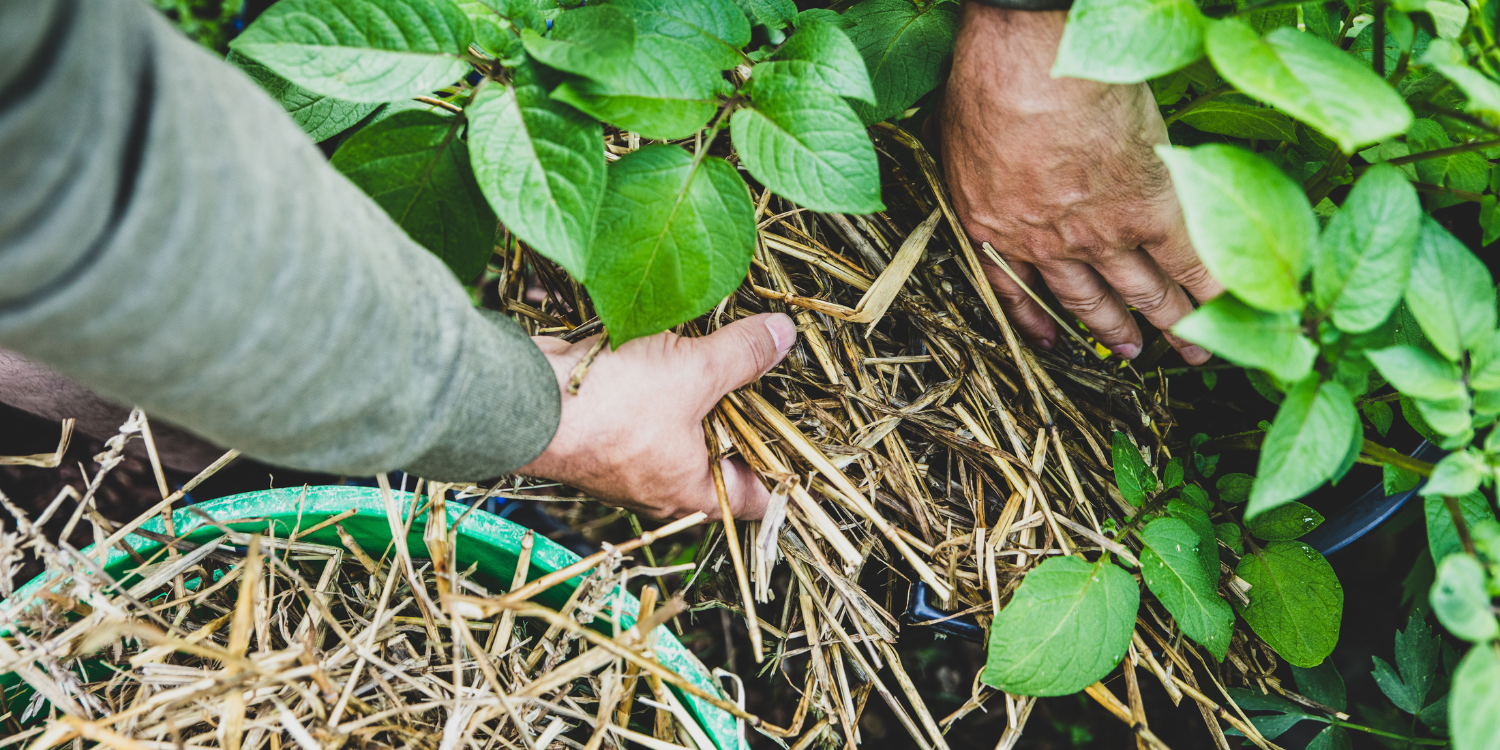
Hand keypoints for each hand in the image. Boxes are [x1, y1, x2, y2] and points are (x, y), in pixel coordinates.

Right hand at [518, 313, 795, 520]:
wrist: (522, 398)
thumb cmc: (610, 406)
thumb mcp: (692, 372)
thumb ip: (742, 356)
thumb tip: (783, 338)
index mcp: (690, 492)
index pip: (755, 498)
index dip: (782, 468)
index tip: (800, 432)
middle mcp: (658, 486)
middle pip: (719, 455)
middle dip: (740, 413)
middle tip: (764, 371)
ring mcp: (624, 460)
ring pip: (678, 427)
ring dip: (695, 390)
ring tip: (718, 348)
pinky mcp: (597, 429)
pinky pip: (642, 408)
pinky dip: (657, 380)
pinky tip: (666, 345)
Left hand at [941, 5, 1220, 363]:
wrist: (1033, 71)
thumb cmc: (986, 89)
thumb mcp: (956, 142)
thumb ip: (980, 172)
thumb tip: (990, 168)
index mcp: (997, 229)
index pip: (1019, 289)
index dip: (1041, 320)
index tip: (1057, 340)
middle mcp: (1051, 245)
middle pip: (1088, 299)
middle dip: (1115, 330)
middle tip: (1137, 354)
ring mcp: (1104, 233)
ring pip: (1142, 290)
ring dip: (1170, 320)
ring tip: (1191, 346)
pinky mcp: (1152, 209)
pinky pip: (1188, 261)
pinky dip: (1211, 288)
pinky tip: (1230, 307)